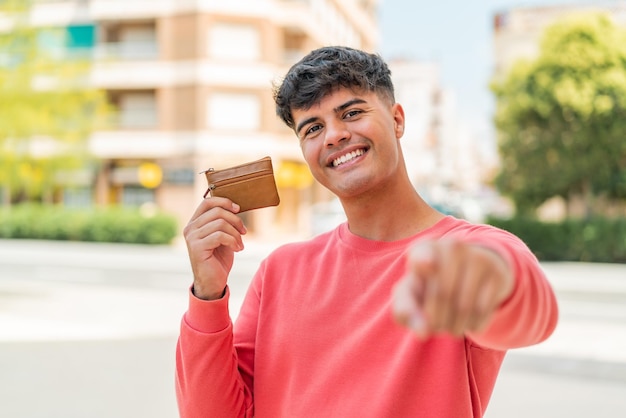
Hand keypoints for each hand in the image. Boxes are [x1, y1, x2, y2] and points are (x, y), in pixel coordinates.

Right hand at [183, 197, 246, 299]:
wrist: (213, 282)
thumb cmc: (219, 259)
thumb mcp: (223, 236)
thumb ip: (223, 222)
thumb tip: (235, 207)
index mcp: (194, 223)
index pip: (207, 202)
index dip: (224, 202)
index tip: (238, 209)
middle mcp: (190, 228)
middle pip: (217, 212)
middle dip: (235, 220)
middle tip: (244, 232)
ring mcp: (192, 238)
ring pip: (220, 224)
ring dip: (236, 234)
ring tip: (240, 244)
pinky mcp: (197, 248)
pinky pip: (220, 236)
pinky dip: (233, 241)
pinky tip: (238, 249)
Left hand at [392, 239, 513, 337]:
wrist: (470, 272)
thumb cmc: (429, 286)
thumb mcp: (411, 294)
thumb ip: (405, 311)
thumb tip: (422, 332)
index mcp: (423, 249)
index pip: (422, 255)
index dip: (423, 261)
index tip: (425, 265)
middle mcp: (451, 246)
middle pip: (442, 294)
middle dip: (436, 321)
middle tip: (435, 327)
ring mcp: (477, 257)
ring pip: (464, 306)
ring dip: (455, 327)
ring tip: (450, 326)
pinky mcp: (497, 273)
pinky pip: (483, 310)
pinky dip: (473, 324)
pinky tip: (468, 321)